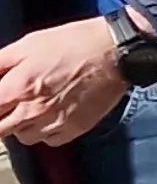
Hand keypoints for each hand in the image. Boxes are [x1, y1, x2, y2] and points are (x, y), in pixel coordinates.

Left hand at [0, 16, 128, 148]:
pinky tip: (51, 114)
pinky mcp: (75, 129)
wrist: (117, 51)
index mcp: (18, 88)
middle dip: (2, 116)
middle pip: (0, 130)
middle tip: (9, 105)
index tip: (1, 98)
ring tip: (31, 108)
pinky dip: (45, 131)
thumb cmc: (75, 42)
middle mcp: (33, 111)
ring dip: (20, 126)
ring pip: (22, 138)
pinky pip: (48, 141)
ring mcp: (55, 123)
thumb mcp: (28, 44)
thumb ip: (0, 63)